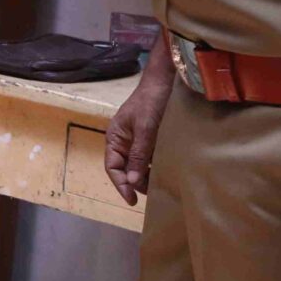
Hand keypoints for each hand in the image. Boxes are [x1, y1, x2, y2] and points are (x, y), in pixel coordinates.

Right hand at [102, 74, 173, 205]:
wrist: (167, 81)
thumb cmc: (151, 102)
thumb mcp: (145, 128)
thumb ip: (138, 155)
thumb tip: (132, 181)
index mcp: (115, 138)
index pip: (113, 167)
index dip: (121, 184)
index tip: (132, 200)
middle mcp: (124, 141)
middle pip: (126, 169)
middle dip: (136, 183)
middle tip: (152, 193)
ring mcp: (139, 140)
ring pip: (139, 165)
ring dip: (147, 175)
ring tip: (160, 186)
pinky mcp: (152, 138)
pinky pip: (151, 158)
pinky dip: (156, 167)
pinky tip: (167, 172)